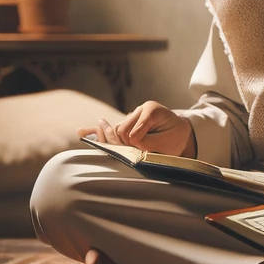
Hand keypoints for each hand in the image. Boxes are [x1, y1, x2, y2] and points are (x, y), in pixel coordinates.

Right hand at [78, 101, 196, 156]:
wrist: (182, 131)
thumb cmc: (176, 139)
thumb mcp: (165, 144)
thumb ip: (145, 145)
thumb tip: (125, 145)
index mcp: (152, 110)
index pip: (133, 133)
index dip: (136, 146)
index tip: (145, 152)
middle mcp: (140, 110)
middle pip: (121, 130)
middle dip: (124, 145)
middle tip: (134, 153)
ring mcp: (133, 115)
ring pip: (116, 131)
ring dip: (116, 142)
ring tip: (107, 148)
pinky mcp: (128, 123)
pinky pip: (109, 128)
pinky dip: (96, 132)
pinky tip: (81, 132)